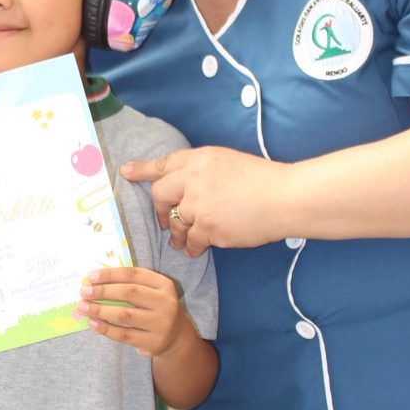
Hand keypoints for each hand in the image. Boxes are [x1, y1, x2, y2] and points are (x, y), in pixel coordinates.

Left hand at [77, 266, 186, 356]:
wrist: (176, 336)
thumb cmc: (154, 308)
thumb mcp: (150, 292)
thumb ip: (129, 284)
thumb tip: (94, 282)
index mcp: (164, 284)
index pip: (134, 274)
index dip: (110, 274)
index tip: (90, 277)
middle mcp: (165, 302)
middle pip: (129, 293)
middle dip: (102, 291)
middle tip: (83, 292)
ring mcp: (160, 323)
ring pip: (124, 315)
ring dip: (100, 310)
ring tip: (83, 307)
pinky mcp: (152, 342)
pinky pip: (123, 335)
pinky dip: (105, 328)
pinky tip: (92, 322)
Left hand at [121, 146, 293, 254]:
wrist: (284, 198)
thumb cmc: (263, 180)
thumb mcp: (229, 163)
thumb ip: (203, 172)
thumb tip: (187, 187)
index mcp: (200, 159)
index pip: (164, 164)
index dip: (142, 169)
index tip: (125, 172)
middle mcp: (194, 179)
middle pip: (160, 195)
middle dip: (159, 210)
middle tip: (163, 222)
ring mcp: (199, 205)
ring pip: (175, 223)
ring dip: (178, 234)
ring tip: (184, 241)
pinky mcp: (208, 228)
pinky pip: (192, 241)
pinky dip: (193, 248)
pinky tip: (197, 250)